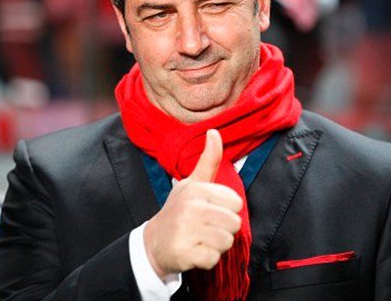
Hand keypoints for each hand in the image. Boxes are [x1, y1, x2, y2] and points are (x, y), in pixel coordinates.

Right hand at [143, 130, 242, 277]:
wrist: (153, 242)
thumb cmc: (179, 210)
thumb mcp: (192, 183)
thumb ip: (208, 160)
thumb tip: (214, 131)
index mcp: (197, 189)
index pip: (236, 203)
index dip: (227, 209)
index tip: (211, 210)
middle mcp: (191, 208)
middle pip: (234, 223)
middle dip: (224, 229)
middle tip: (205, 227)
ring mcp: (186, 231)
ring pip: (227, 241)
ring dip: (217, 244)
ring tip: (201, 238)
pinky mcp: (185, 253)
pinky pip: (214, 258)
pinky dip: (207, 258)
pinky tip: (195, 251)